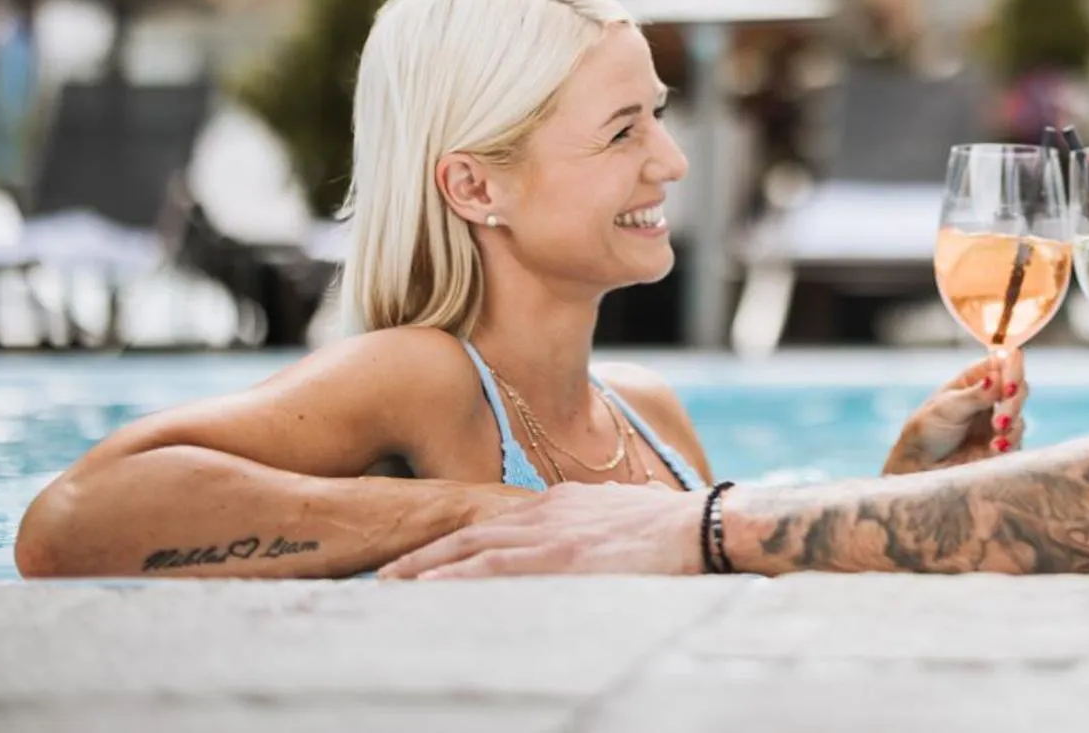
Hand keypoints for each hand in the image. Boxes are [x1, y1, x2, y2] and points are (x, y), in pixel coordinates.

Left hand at [382, 481, 701, 578]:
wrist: (700, 524)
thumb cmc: (675, 526)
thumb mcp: (626, 515)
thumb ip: (597, 525)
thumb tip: (595, 544)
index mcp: (562, 502)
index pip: (495, 520)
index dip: (457, 539)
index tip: (430, 555)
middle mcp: (547, 511)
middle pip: (471, 530)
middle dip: (426, 551)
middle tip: (387, 573)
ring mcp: (550, 532)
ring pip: (471, 546)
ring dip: (426, 565)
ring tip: (388, 584)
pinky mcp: (558, 557)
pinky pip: (493, 566)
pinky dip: (456, 575)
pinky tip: (426, 586)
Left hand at [881, 349, 1026, 473]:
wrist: (920, 466)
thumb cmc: (926, 430)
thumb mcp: (947, 409)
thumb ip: (975, 395)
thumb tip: (997, 377)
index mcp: (974, 379)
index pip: (1002, 363)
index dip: (1012, 367)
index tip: (1010, 382)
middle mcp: (989, 397)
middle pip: (1018, 387)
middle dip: (1013, 400)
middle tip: (1000, 417)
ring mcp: (997, 421)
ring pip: (1019, 414)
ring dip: (1012, 423)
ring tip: (996, 434)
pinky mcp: (1002, 444)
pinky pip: (1016, 439)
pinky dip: (1010, 442)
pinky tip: (995, 448)